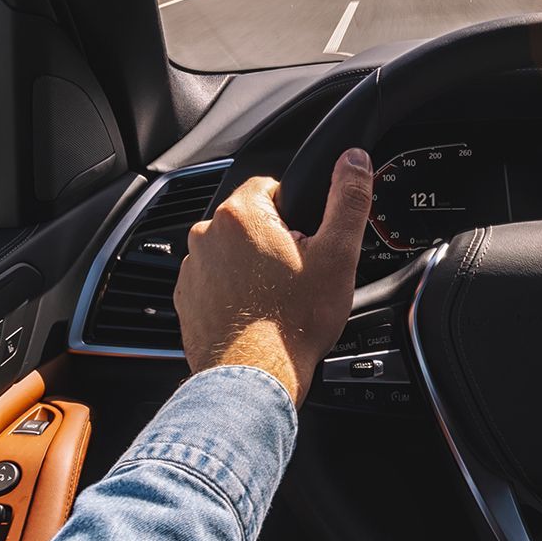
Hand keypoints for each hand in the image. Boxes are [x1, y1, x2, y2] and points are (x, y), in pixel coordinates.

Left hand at [172, 150, 374, 402]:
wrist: (253, 379)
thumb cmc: (293, 322)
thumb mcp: (337, 255)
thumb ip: (348, 199)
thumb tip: (354, 161)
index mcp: (241, 214)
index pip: (271, 188)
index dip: (297, 214)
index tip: (308, 244)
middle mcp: (207, 235)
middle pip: (250, 221)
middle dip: (274, 241)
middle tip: (297, 276)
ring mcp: (192, 269)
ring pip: (232, 253)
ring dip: (252, 267)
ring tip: (277, 300)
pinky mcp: (187, 299)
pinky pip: (215, 283)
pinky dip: (233, 293)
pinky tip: (255, 315)